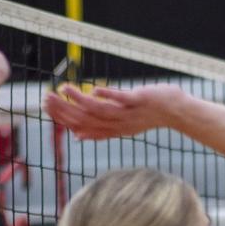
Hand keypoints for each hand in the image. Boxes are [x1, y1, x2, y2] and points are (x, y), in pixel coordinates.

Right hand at [44, 83, 186, 140]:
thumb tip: (77, 136)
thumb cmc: (148, 114)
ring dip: (79, 100)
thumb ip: (99, 129)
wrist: (177, 111)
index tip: (47, 108)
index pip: (81, 127)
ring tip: (64, 89)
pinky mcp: (139, 100)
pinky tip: (94, 90)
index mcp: (112, 130)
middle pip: (85, 120)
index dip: (63, 119)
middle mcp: (118, 124)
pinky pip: (121, 99)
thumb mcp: (122, 125)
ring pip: (99, 110)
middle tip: (47, 98)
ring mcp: (128, 113)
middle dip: (64, 109)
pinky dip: (107, 96)